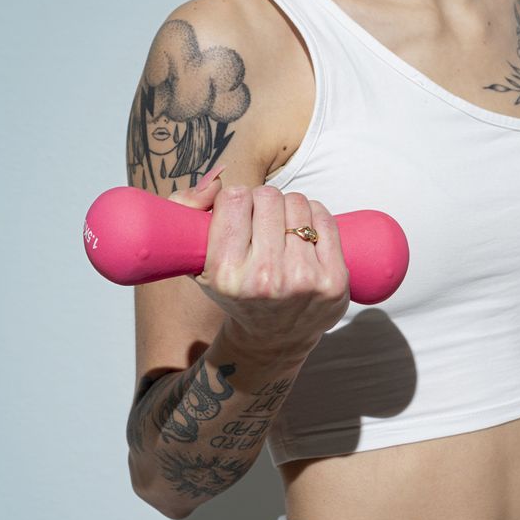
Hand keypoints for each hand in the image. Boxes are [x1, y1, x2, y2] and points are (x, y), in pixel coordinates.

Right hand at [168, 175, 349, 355]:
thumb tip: (214, 182)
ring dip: (289, 209)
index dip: (236, 201)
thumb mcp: (196, 260)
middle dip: (263, 204)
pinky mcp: (334, 280)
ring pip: (298, 202)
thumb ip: (185, 210)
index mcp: (226, 273)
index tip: (238, 216)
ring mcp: (303, 280)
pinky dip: (314, 216)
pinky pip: (325, 218)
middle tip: (261, 224)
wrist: (274, 337)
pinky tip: (304, 233)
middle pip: (268, 196)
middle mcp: (265, 279)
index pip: (235, 198)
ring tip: (281, 232)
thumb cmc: (235, 290)